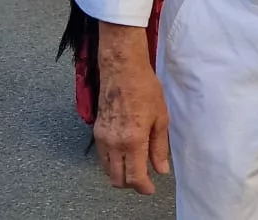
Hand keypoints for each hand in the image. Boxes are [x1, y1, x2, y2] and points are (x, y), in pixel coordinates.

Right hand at [93, 26, 170, 194]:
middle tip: (144, 180)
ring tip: (135, 168)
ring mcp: (102, 138)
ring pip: (107, 169)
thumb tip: (160, 170)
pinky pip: (102, 157)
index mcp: (133, 141)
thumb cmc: (145, 90)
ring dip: (120, 174)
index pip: (134, 177)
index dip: (143, 188)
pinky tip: (124, 155)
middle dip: (130, 184)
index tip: (151, 188)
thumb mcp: (160, 119)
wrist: (122, 70)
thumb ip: (159, 148)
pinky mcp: (96, 131)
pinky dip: (112, 162)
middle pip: (117, 179)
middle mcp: (114, 143)